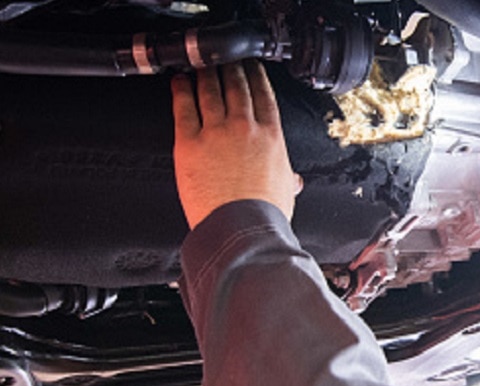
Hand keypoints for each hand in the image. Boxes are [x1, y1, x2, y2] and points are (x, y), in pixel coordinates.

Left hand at [172, 61, 302, 228]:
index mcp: (272, 138)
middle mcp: (245, 128)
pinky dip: (181, 90)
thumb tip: (294, 181)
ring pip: (210, 90)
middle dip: (231, 66)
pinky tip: (180, 81)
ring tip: (202, 62)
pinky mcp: (190, 142)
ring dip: (206, 72)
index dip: (256, 75)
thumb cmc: (264, 216)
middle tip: (226, 57)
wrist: (241, 229)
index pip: (264, 95)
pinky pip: (183, 107)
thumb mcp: (285, 192)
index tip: (251, 66)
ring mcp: (216, 132)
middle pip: (237, 86)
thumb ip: (288, 179)